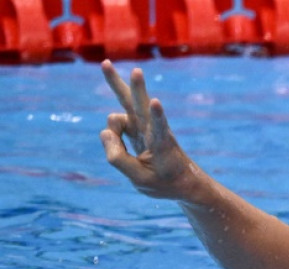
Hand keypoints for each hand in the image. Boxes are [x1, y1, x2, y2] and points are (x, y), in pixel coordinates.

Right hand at [99, 60, 199, 199]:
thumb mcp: (140, 179)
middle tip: (107, 63)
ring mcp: (144, 126)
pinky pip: (118, 124)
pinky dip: (113, 131)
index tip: (155, 102)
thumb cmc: (165, 182)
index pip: (159, 127)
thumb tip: (103, 132)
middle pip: (136, 101)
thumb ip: (118, 158)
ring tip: (121, 131)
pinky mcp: (137, 129)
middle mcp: (153, 129)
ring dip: (114, 129)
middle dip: (127, 84)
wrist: (183, 182)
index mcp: (162, 144)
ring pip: (124, 109)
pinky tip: (108, 123)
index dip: (157, 115)